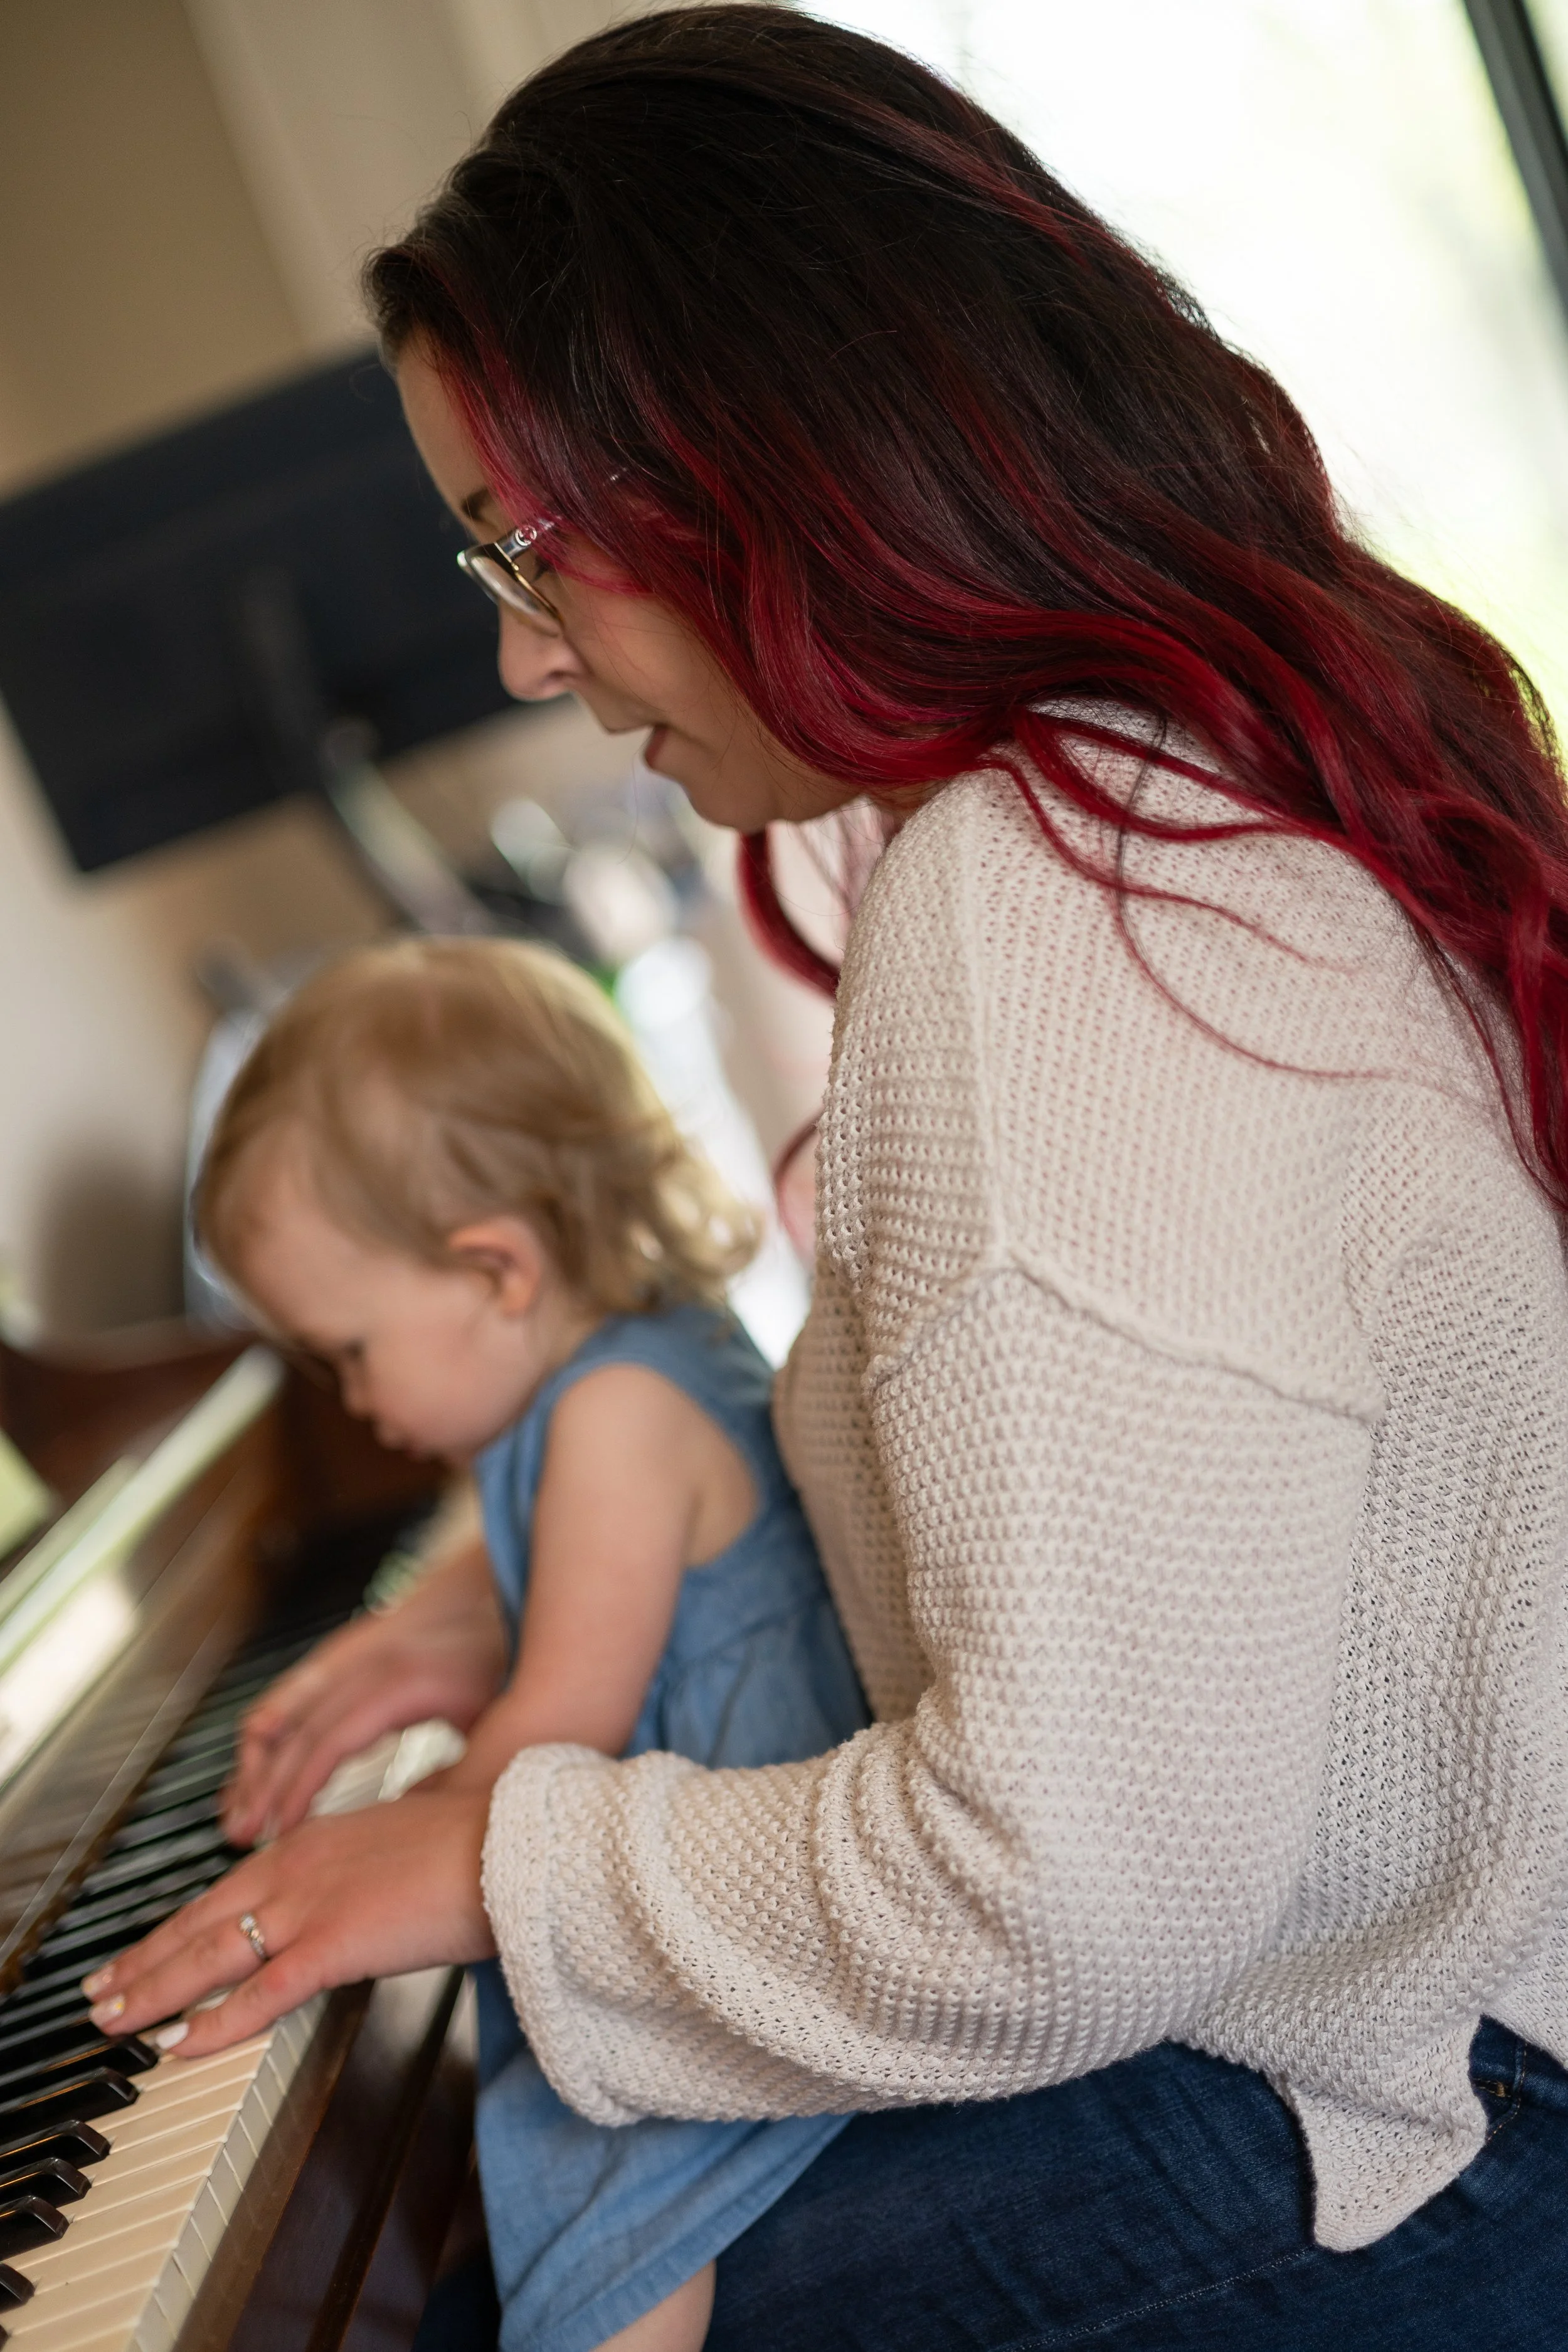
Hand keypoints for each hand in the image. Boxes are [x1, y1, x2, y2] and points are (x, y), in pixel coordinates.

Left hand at [82, 1789, 495, 2058]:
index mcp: (313, 1839)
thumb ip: (360, 1871)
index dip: (174, 1927)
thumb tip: (353, 1898)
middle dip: (142, 1962)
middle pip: (198, 1921)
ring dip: (154, 1992)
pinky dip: (214, 2023)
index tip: (140, 1952)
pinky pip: (259, 1994)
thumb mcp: (399, 1848)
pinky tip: (181, 2044)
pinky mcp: (334, 1944)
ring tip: (115, 2021)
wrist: (515, 1844)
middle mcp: (297, 1865)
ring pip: (210, 1956)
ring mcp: (311, 1903)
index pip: (223, 1891)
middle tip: (100, 1994)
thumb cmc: (475, 1847)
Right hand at [222, 1537, 506, 1844]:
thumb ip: (453, 1779)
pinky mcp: (345, 1655)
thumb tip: (414, 1835)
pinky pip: (291, 1695)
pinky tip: (256, 1772)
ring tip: (235, 1813)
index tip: (279, 1834)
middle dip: (263, 1785)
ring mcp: (349, 1654)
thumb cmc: (500, 1658)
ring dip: (254, 1762)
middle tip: (240, 1837)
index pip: (328, 1743)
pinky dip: (268, 1735)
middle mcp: (363, 1663)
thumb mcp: (488, 1721)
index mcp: (397, 1683)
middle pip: (295, 1728)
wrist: (499, 1591)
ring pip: (283, 1708)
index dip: (298, 1790)